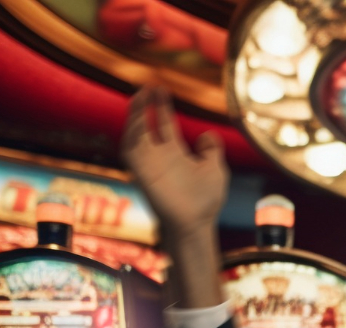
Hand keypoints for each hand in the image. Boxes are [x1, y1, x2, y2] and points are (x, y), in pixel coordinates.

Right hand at [122, 87, 227, 308]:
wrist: (197, 223)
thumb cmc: (206, 201)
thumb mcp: (215, 168)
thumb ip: (212, 150)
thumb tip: (208, 134)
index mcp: (174, 153)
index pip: (163, 123)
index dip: (161, 106)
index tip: (160, 88)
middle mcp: (158, 156)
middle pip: (145, 123)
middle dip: (144, 104)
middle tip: (148, 85)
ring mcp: (148, 164)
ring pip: (134, 133)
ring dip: (135, 114)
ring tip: (141, 94)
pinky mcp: (141, 173)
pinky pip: (130, 149)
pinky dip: (131, 133)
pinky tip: (138, 118)